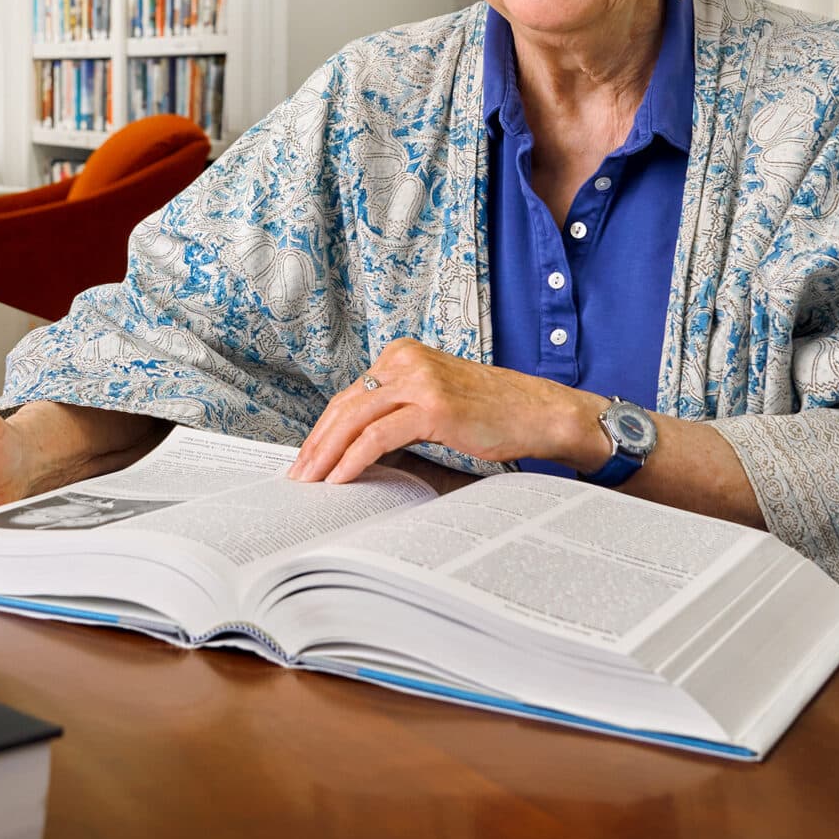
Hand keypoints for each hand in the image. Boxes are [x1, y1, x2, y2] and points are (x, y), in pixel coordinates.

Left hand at [287, 338, 610, 484]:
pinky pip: (378, 436)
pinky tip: (342, 479)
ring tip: (312, 483)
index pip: (350, 396)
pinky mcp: (433, 406)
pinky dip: (354, 459)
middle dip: (317, 444)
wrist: (540, 413)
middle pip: (345, 405)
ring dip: (327, 455)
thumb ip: (397, 410)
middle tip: (298, 476)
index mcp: (403, 355)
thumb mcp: (435, 400)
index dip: (323, 429)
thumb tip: (353, 446)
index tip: (307, 458)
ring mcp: (420, 381)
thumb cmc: (492, 413)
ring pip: (355, 419)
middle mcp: (406, 360)